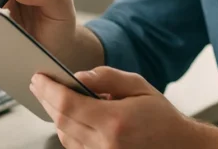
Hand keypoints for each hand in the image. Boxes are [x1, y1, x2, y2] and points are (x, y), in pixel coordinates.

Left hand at [29, 66, 199, 148]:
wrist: (179, 147)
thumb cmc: (161, 117)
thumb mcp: (138, 86)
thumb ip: (106, 78)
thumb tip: (78, 76)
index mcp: (115, 122)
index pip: (68, 104)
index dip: (49, 90)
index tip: (38, 77)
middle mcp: (106, 145)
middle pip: (61, 121)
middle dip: (46, 99)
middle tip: (38, 83)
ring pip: (64, 136)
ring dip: (55, 115)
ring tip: (52, 96)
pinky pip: (75, 148)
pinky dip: (67, 130)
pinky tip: (69, 116)